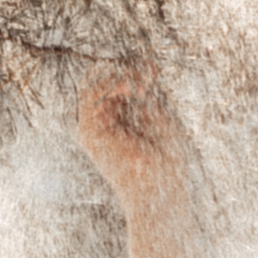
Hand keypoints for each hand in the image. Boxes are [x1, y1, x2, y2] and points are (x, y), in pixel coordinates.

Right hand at [75, 66, 212, 257]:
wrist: (161, 191)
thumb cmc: (168, 161)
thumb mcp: (161, 116)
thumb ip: (147, 91)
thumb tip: (145, 66)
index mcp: (118, 120)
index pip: (114, 82)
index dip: (132, 69)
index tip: (154, 70)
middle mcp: (101, 123)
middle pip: (100, 78)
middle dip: (125, 68)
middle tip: (150, 74)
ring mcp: (93, 127)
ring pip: (92, 81)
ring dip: (119, 74)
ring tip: (144, 84)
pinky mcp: (89, 131)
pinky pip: (90, 93)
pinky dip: (110, 83)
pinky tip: (131, 89)